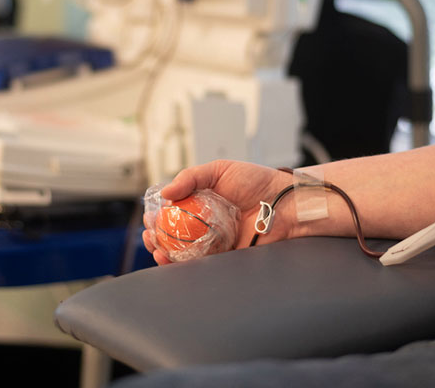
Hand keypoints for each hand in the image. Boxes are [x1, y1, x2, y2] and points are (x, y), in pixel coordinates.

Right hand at [142, 159, 296, 264]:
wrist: (285, 202)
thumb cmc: (258, 182)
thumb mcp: (220, 169)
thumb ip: (191, 177)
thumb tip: (164, 193)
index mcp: (202, 202)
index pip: (172, 211)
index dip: (157, 216)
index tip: (149, 218)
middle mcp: (206, 223)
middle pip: (173, 234)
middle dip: (156, 237)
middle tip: (150, 235)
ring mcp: (215, 241)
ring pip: (183, 251)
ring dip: (164, 252)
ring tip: (156, 248)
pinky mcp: (226, 257)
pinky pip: (201, 263)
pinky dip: (183, 264)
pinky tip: (171, 259)